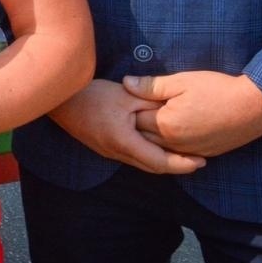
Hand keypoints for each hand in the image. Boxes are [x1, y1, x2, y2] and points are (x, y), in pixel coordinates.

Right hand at [49, 79, 205, 174]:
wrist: (59, 100)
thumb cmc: (91, 95)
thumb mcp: (126, 94)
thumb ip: (150, 102)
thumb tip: (174, 108)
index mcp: (125, 142)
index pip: (160, 162)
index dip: (183, 163)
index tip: (201, 161)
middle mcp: (118, 154)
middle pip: (153, 168)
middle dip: (178, 166)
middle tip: (199, 161)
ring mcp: (110, 153)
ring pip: (143, 164)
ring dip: (164, 162)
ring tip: (184, 156)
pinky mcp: (106, 149)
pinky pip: (134, 158)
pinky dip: (150, 156)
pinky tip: (158, 147)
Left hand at [124, 72, 261, 157]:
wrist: (254, 107)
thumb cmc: (217, 89)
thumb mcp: (182, 81)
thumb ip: (151, 86)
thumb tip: (126, 83)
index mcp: (165, 124)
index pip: (135, 120)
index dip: (133, 107)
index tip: (134, 97)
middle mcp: (175, 143)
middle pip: (146, 137)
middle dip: (140, 123)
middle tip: (141, 107)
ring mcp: (191, 151)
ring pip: (161, 147)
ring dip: (155, 135)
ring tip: (157, 117)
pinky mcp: (205, 154)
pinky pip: (179, 153)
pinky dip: (172, 144)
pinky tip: (175, 130)